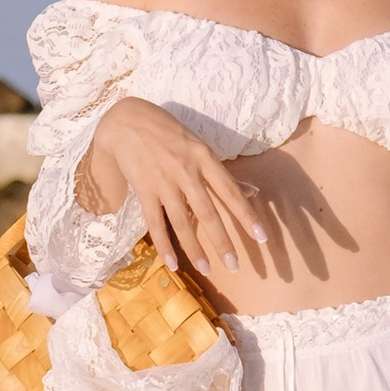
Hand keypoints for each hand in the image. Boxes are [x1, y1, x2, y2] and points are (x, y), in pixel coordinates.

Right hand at [83, 98, 271, 285]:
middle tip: (234, 265)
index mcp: (204, 158)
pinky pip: (155, 222)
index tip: (261, 238)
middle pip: (207, 212)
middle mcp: (186, 171)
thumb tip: (254, 192)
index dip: (246, 215)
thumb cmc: (169, 133)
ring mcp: (164, 181)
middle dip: (222, 241)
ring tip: (207, 269)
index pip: (230, 191)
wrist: (127, 121)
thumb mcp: (200, 147)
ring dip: (195, 249)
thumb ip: (224, 173)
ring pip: (182, 222)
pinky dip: (164, 245)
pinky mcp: (144, 190)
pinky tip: (173, 264)